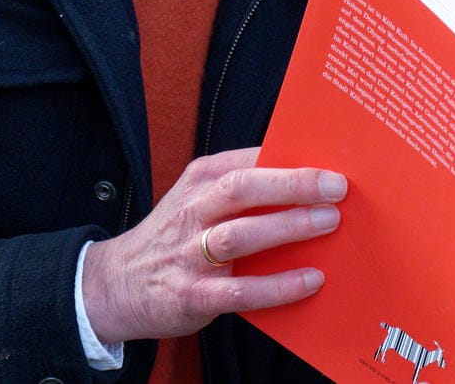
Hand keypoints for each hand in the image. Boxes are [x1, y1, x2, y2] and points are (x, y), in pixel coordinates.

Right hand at [80, 147, 344, 343]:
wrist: (116, 284)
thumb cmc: (177, 235)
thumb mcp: (199, 198)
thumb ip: (245, 189)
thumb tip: (313, 184)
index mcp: (200, 179)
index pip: (248, 160)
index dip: (291, 159)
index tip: (333, 161)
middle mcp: (193, 211)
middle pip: (243, 188)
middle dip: (294, 185)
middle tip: (337, 188)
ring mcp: (189, 254)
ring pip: (240, 235)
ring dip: (287, 227)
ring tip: (329, 223)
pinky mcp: (191, 295)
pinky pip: (240, 291)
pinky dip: (278, 286)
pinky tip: (310, 280)